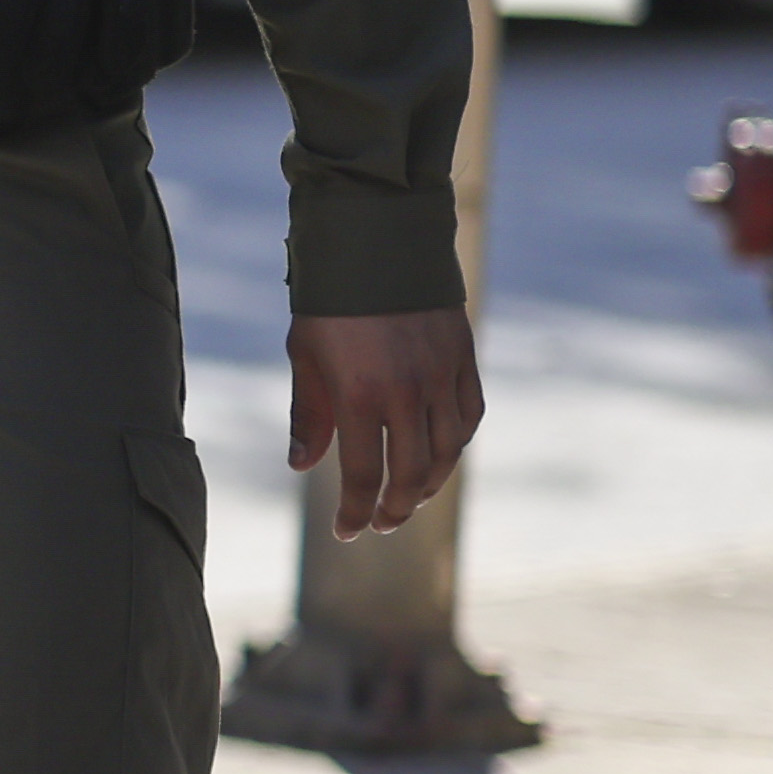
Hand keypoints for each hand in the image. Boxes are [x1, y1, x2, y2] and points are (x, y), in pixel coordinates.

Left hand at [287, 306, 481, 538]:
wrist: (378, 242)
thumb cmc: (328, 303)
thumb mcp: (305, 355)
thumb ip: (308, 414)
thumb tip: (303, 466)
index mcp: (359, 394)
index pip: (365, 475)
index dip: (358, 511)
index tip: (348, 531)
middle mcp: (407, 391)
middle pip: (412, 472)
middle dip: (397, 507)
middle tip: (383, 524)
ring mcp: (441, 375)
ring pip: (448, 449)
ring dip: (430, 482)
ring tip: (410, 497)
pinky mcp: (464, 358)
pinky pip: (469, 415)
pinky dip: (457, 442)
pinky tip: (439, 455)